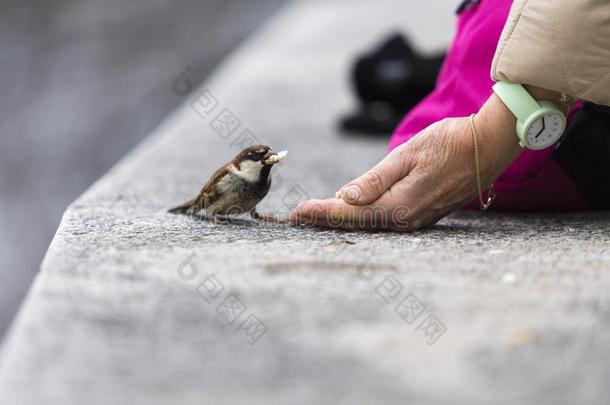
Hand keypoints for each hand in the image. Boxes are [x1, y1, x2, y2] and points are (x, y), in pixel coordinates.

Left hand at [290, 94, 523, 230]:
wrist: (490, 145)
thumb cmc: (450, 143)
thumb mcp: (408, 155)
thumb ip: (375, 180)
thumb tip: (344, 197)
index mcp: (400, 205)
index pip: (350, 213)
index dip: (321, 213)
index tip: (296, 213)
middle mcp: (406, 219)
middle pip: (356, 223)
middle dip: (324, 219)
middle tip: (297, 218)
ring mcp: (416, 219)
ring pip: (369, 222)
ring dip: (341, 219)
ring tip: (315, 216)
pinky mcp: (422, 213)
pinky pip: (384, 218)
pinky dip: (362, 216)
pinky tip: (349, 210)